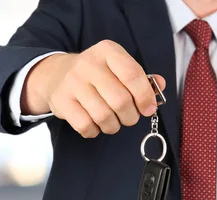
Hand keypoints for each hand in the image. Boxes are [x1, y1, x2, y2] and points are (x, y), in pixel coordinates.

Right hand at [21, 40, 165, 137]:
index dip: (145, 96)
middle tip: (129, 118)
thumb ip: (140, 77)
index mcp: (107, 51)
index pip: (132, 75)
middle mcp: (88, 64)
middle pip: (120, 100)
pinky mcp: (61, 102)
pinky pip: (86, 126)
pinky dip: (95, 131)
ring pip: (104, 116)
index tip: (148, 108)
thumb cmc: (96, 74)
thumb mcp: (117, 66)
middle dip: (130, 116)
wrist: (56, 74)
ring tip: (113, 122)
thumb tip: (160, 86)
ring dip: (113, 126)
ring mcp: (73, 83)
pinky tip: (96, 125)